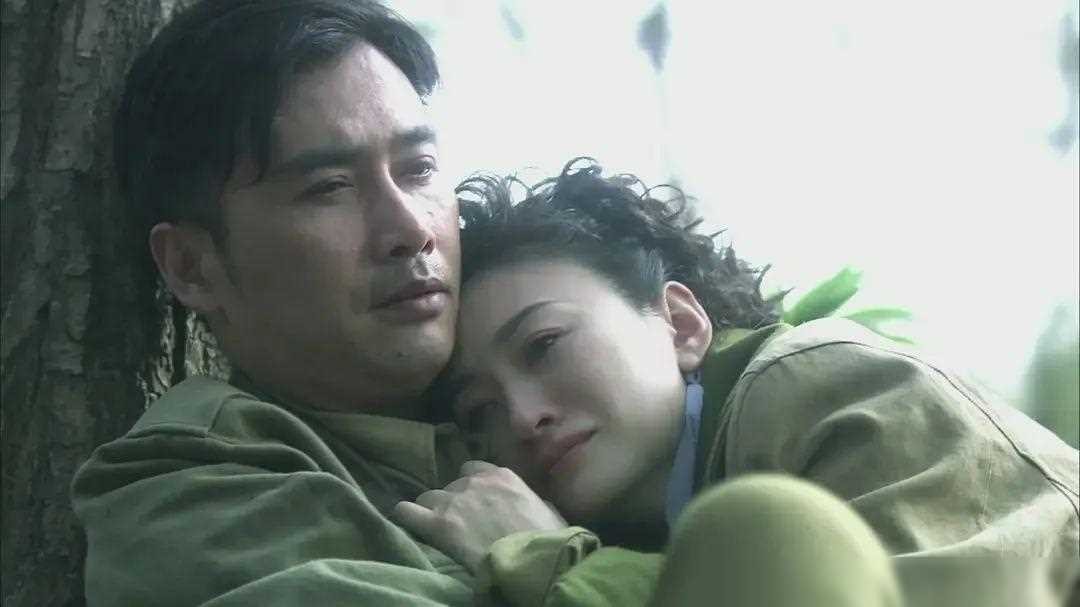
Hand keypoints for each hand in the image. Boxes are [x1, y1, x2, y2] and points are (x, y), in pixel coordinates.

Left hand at [393, 460, 567, 572]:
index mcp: (502, 475)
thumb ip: (533, 500)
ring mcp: (453, 501)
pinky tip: (407, 522)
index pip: (475, 469)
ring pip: (429, 497)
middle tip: (461, 522)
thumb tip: (533, 504)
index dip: (473, 487)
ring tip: (438, 528)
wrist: (531, 559)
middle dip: (454, 501)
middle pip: (452, 484)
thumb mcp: (549, 511)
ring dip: (433, 510)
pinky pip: (406, 511)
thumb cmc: (547, 537)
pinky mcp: (438, 524)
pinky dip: (405, 515)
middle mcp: (474, 482)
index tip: (476, 502)